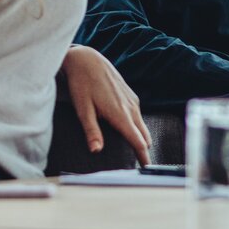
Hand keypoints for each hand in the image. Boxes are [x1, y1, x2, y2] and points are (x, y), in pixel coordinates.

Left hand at [60, 45, 150, 164]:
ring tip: (135, 150)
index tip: (146, 168)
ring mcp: (132, 101)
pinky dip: (137, 127)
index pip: (137, 140)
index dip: (143, 156)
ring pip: (142, 125)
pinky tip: (128, 130)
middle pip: (144, 135)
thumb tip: (97, 151)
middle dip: (143, 150)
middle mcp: (131, 108)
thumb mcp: (83, 109)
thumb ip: (92, 131)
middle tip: (139, 165)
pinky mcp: (130, 96)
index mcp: (120, 114)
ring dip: (141, 138)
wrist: (88, 60)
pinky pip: (138, 116)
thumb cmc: (82, 85)